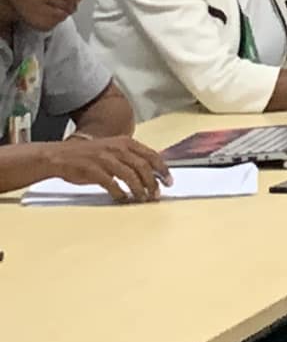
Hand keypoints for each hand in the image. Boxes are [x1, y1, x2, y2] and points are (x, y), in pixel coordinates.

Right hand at [45, 136, 170, 202]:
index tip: (169, 181)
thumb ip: (131, 157)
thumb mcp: (113, 149)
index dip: (162, 169)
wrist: (61, 156)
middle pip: (143, 166)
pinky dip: (120, 192)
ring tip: (142, 199)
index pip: (151, 155)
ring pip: (130, 175)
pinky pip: (111, 183)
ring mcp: (105, 159)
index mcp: (126, 142)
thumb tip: (152, 172)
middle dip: (153, 182)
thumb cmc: (90, 155)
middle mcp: (118, 148)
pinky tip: (123, 198)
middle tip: (156, 194)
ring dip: (139, 189)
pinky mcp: (93, 170)